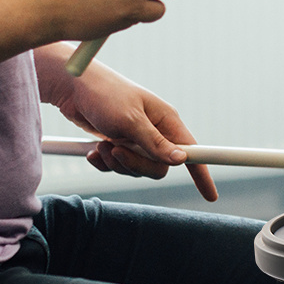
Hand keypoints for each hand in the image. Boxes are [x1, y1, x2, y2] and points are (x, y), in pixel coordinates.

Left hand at [51, 56, 216, 201]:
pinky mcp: (118, 144)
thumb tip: (182, 160)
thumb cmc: (105, 95)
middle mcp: (155, 131)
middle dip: (135, 164)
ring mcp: (136, 139)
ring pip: (136, 169)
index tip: (210, 196)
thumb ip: (155, 143)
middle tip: (116, 151)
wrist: (73, 87)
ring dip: (115, 162)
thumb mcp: (130, 119)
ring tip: (101, 144)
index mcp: (166, 120)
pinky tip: (93, 152)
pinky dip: (104, 163)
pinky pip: (118, 167)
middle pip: (158, 167)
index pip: (191, 151)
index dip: (202, 174)